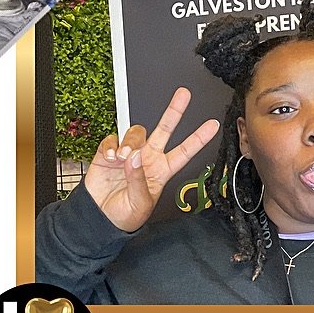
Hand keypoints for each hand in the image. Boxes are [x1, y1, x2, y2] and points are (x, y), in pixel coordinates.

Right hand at [84, 89, 219, 232]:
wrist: (101, 218)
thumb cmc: (125, 214)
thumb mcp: (139, 204)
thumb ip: (138, 180)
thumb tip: (135, 157)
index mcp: (162, 171)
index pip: (184, 152)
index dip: (198, 139)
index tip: (213, 126)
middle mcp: (148, 158)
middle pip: (164, 129)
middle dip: (174, 111)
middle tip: (184, 94)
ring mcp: (129, 153)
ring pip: (136, 132)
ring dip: (130, 142)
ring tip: (123, 157)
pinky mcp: (109, 152)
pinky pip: (112, 139)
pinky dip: (110, 146)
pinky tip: (110, 158)